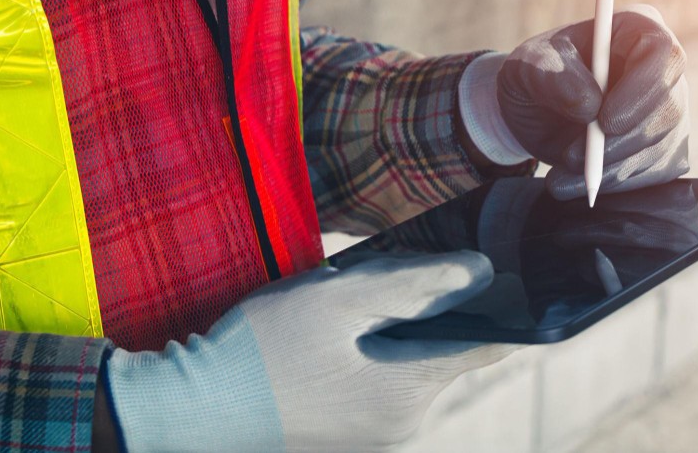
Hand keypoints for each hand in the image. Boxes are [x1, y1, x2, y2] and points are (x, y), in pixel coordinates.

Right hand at [107, 252, 514, 451]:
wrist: (194, 408)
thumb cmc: (264, 348)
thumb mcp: (341, 300)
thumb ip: (417, 284)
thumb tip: (483, 272)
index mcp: (410, 393)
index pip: (487, 344)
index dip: (503, 300)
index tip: (500, 261)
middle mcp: (403, 424)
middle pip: (444, 349)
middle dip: (431, 304)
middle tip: (397, 264)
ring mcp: (375, 435)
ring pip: (411, 363)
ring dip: (396, 324)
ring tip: (353, 292)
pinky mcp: (348, 432)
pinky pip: (382, 382)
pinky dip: (374, 347)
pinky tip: (335, 326)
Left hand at [497, 6, 689, 199]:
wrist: (534, 110)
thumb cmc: (536, 73)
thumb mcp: (527, 64)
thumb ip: (552, 76)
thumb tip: (589, 105)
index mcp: (636, 31)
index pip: (664, 55)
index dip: (642, 91)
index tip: (605, 121)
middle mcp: (662, 69)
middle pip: (668, 109)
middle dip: (620, 142)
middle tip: (573, 156)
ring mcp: (669, 110)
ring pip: (661, 148)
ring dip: (611, 168)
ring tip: (564, 171)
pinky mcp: (663, 148)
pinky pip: (654, 174)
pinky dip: (614, 183)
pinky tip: (578, 183)